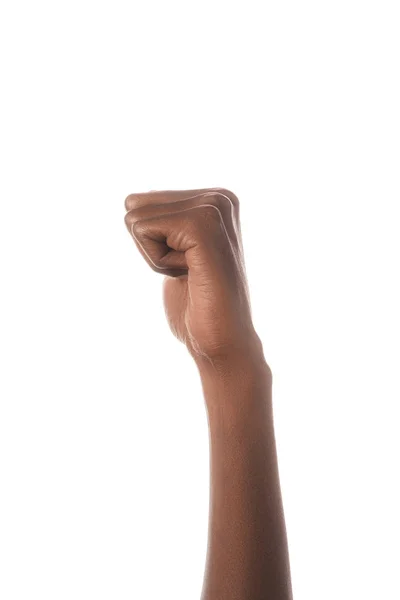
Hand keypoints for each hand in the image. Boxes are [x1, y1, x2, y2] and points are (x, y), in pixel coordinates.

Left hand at [124, 188, 264, 368]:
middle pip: (135, 205)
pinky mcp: (204, 224)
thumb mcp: (174, 252)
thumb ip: (161, 223)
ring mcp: (214, 207)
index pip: (140, 201)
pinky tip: (190, 275)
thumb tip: (130, 199)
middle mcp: (219, 196)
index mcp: (215, 198)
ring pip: (136, 218)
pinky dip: (156, 261)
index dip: (151, 243)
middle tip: (188, 272)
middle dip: (150, 246)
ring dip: (155, 256)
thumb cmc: (197, 306)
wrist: (222, 343)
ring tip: (191, 275)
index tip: (186, 266)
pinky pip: (143, 230)